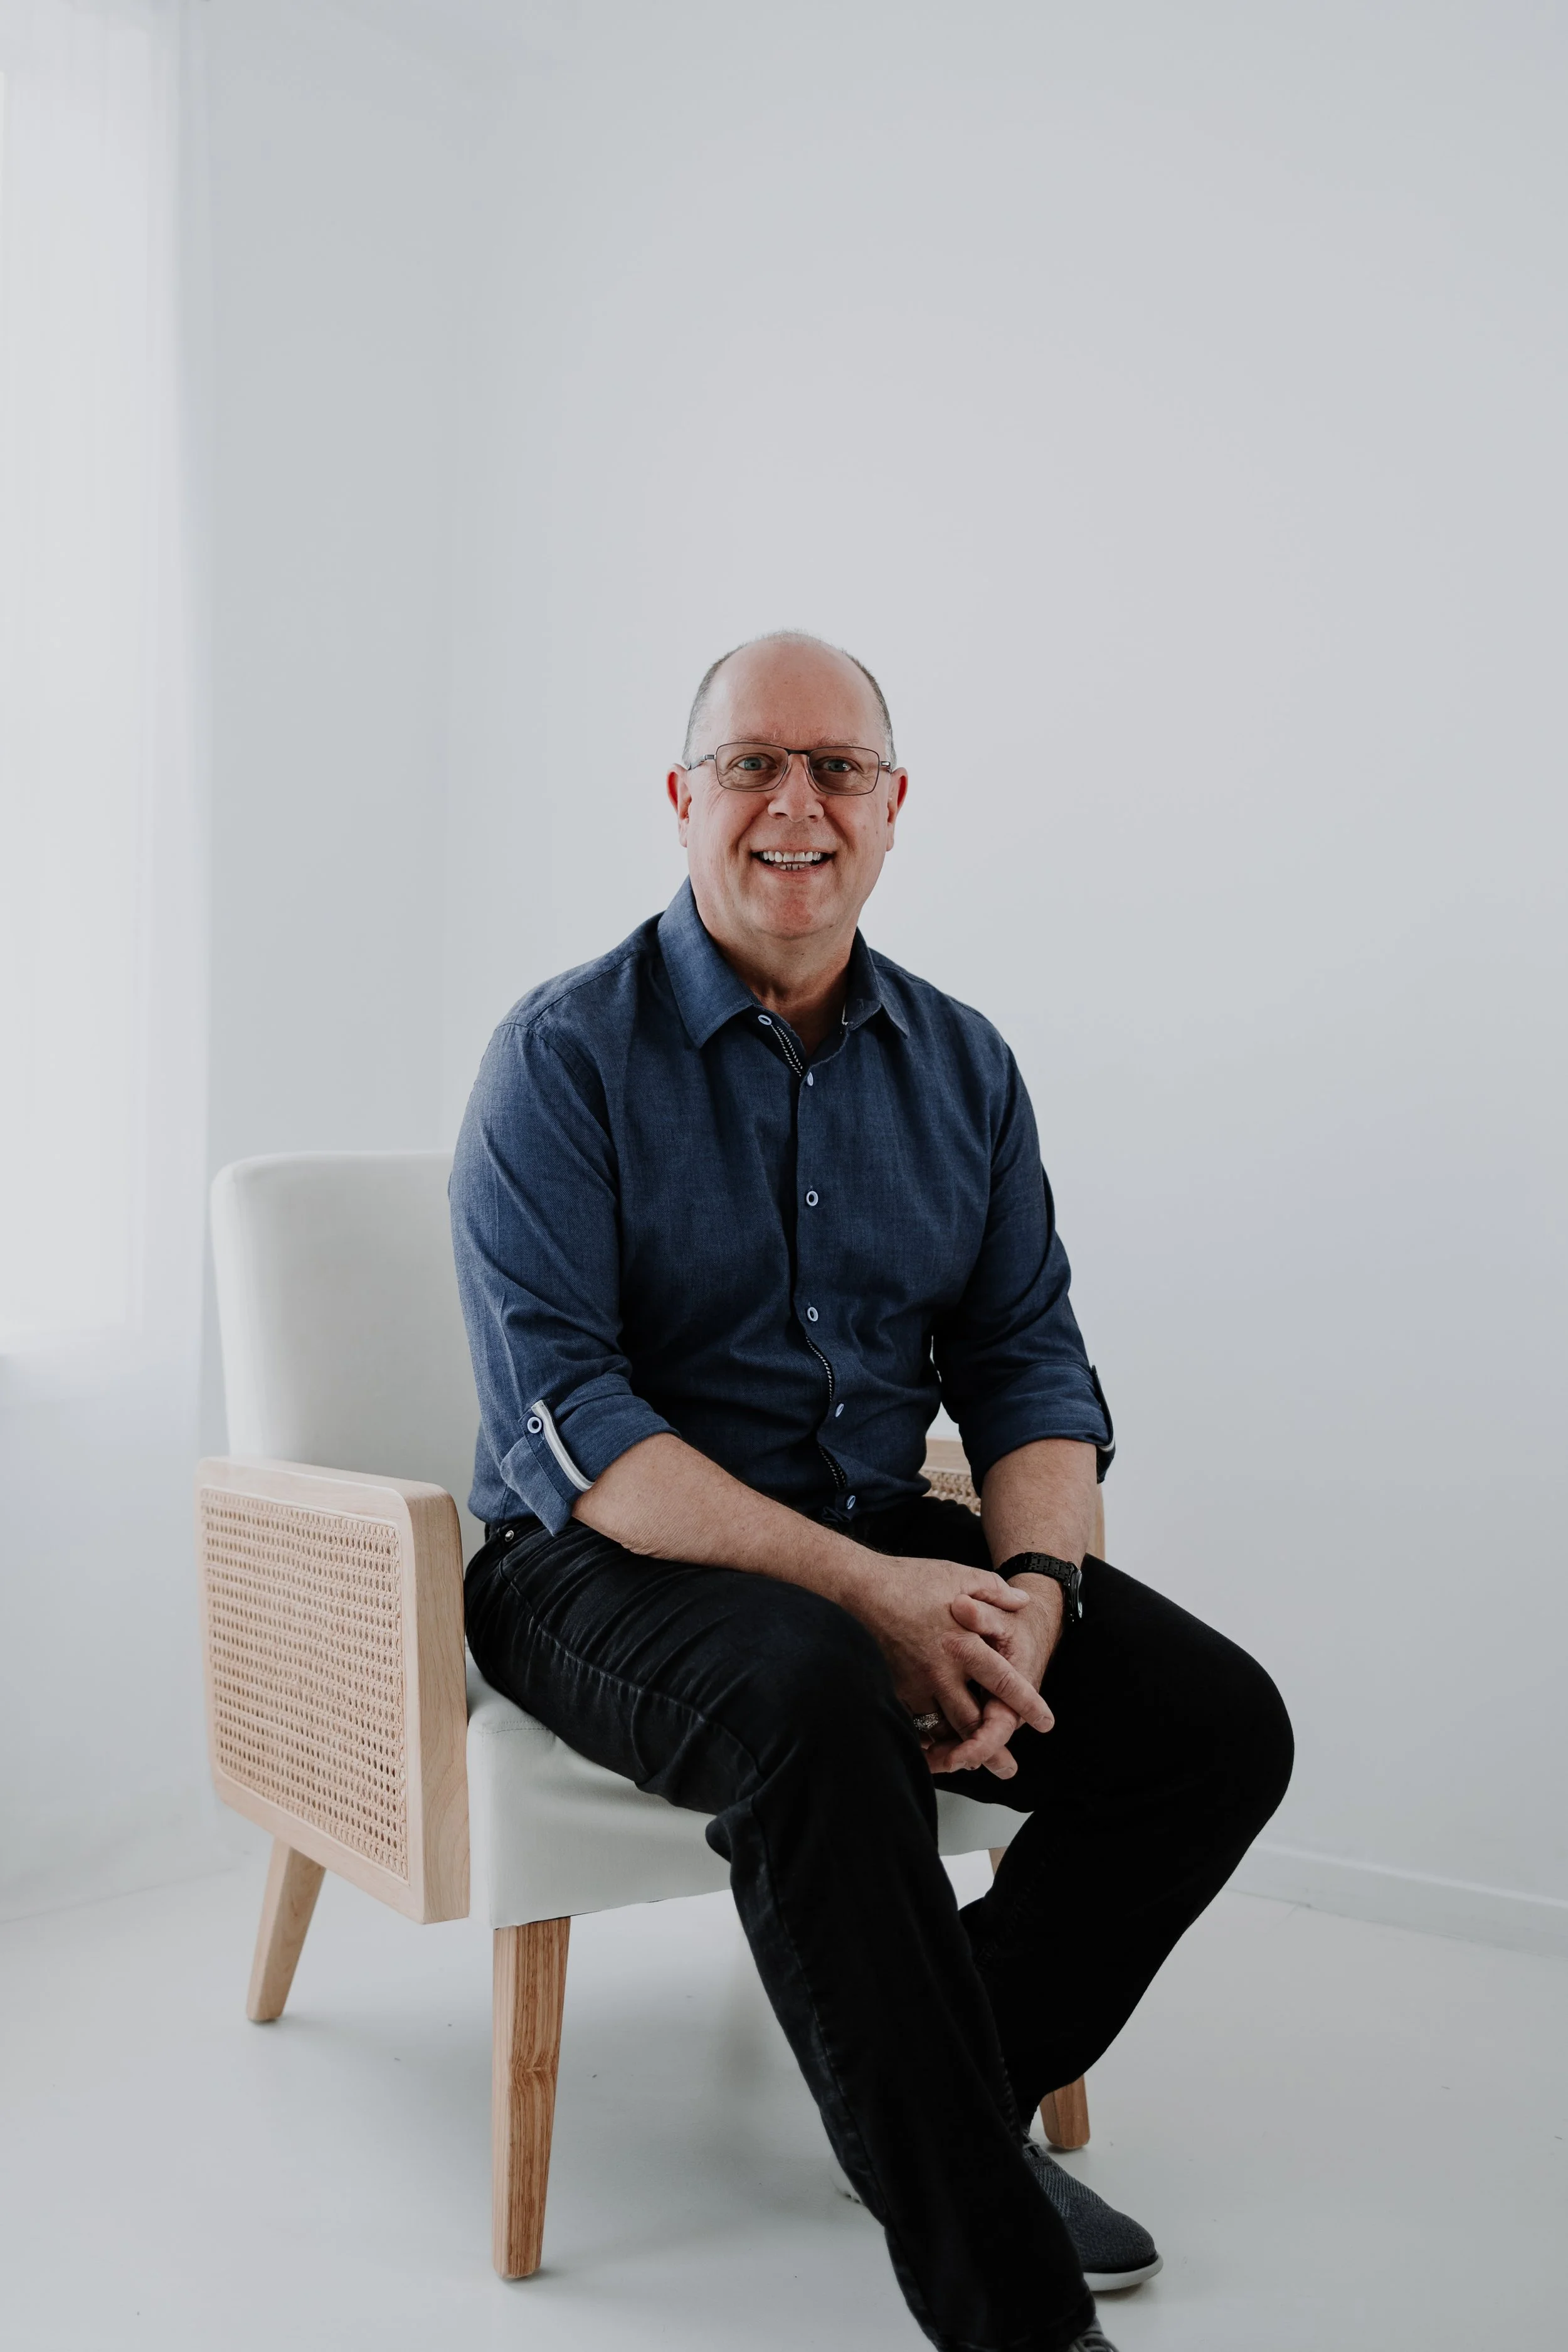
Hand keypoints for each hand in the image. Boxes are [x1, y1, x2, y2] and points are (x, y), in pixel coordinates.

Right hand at [842, 1554, 1053, 1777]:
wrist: (858, 1588)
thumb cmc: (909, 1580)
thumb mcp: (958, 1574)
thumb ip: (994, 1590)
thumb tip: (1022, 1601)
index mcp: (963, 1644)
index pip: (1004, 1683)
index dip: (1027, 1705)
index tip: (1046, 1723)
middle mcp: (941, 1671)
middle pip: (972, 1721)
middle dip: (993, 1749)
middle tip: (1008, 1769)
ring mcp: (914, 1683)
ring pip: (942, 1727)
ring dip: (959, 1749)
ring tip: (972, 1763)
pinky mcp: (893, 1687)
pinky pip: (914, 1720)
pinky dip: (927, 1736)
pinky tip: (934, 1747)